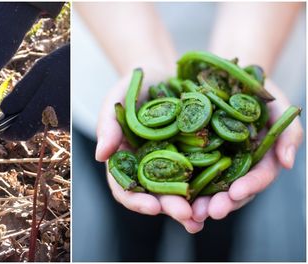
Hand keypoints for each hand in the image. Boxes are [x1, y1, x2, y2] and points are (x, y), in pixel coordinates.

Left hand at [0, 44, 69, 140]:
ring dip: (42, 111)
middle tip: (32, 93)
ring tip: (53, 89)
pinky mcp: (78, 125)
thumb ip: (20, 93)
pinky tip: (62, 94)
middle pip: (31, 128)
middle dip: (25, 116)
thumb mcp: (41, 70)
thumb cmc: (69, 62)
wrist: (101, 62)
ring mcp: (70, 125)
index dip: (7, 130)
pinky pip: (58, 122)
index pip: (19, 132)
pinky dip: (55, 112)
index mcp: (45, 108)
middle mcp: (58, 121)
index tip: (1, 126)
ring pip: (45, 124)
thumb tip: (4, 112)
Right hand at [95, 68, 204, 233]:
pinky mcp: (198, 155)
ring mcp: (175, 163)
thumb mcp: (115, 101)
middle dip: (172, 208)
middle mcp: (150, 169)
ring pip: (183, 192)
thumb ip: (107, 126)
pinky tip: (229, 192)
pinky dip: (216, 185)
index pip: (126, 189)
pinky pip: (207, 173)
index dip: (137, 201)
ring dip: (196, 206)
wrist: (161, 73)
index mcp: (127, 163)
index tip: (152, 206)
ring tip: (208, 213)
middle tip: (187, 215)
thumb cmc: (132, 88)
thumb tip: (100, 156)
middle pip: (158, 196)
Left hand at [191, 79, 303, 221]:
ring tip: (188, 213)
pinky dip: (178, 186)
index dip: (249, 186)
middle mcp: (235, 166)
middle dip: (221, 203)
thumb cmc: (256, 88)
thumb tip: (288, 163)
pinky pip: (183, 173)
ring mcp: (212, 162)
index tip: (236, 193)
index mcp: (258, 158)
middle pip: (230, 191)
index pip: (257, 177)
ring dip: (198, 203)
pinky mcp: (188, 154)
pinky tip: (168, 196)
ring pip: (207, 189)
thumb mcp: (277, 104)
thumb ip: (288, 132)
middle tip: (208, 212)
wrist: (222, 72)